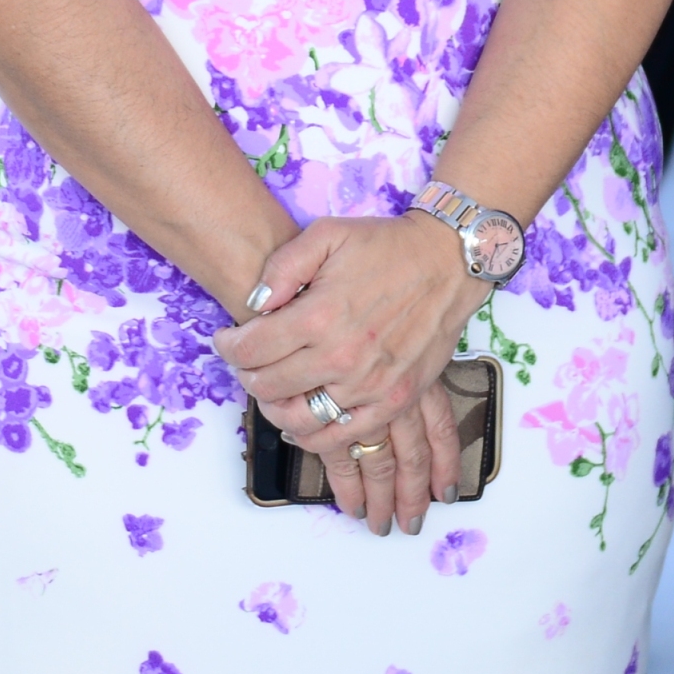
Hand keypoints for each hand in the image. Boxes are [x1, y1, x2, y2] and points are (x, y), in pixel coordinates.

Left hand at [212, 213, 486, 540]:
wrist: (447, 263)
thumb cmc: (387, 247)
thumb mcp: (327, 235)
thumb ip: (283, 267)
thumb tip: (253, 303)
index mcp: (320, 315)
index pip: (250, 349)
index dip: (228, 347)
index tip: (227, 341)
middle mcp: (342, 357)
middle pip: (269, 386)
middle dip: (247, 375)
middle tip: (246, 364)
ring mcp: (369, 386)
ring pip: (299, 420)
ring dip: (274, 410)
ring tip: (271, 393)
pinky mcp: (393, 402)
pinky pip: (342, 439)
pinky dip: (314, 439)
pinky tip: (302, 424)